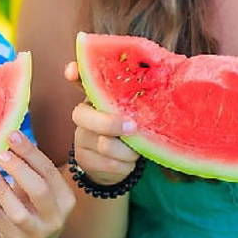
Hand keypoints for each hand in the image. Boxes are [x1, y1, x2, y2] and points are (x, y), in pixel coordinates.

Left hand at [0, 131, 75, 237]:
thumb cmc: (35, 206)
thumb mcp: (39, 188)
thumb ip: (28, 167)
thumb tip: (6, 137)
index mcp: (65, 198)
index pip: (49, 171)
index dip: (31, 152)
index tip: (12, 135)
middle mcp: (54, 217)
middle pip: (39, 190)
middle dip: (19, 169)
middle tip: (1, 153)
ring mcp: (34, 232)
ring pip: (18, 212)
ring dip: (2, 190)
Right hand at [64, 60, 139, 186]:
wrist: (117, 164)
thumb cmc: (130, 131)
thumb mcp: (134, 113)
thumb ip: (140, 101)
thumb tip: (164, 82)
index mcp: (97, 97)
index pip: (81, 80)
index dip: (76, 74)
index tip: (72, 72)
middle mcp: (83, 114)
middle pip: (84, 116)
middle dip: (110, 124)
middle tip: (133, 128)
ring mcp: (80, 137)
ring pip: (103, 144)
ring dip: (127, 151)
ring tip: (136, 151)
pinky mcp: (82, 158)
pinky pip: (107, 164)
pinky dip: (124, 165)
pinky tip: (128, 162)